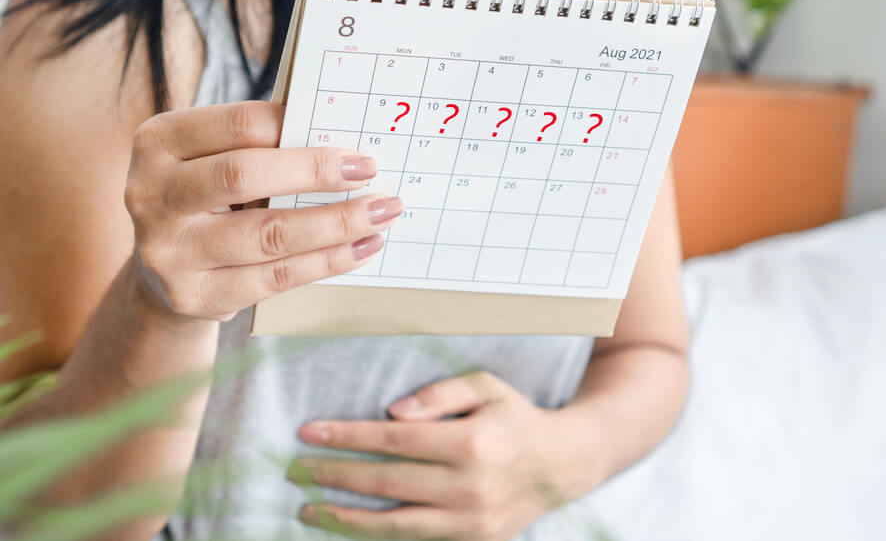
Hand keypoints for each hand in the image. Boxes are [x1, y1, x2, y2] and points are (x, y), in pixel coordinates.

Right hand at [124, 101, 402, 320]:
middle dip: (316, 172)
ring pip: (268, 235)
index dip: (294, 126)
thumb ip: (262, 144)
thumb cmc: (209, 198)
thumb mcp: (214, 158)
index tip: (345, 135)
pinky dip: (327, 261)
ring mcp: (169, 251)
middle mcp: (151, 194)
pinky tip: (362, 247)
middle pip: (244, 175)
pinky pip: (276, 277)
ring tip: (382, 212)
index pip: (235, 125)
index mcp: (159, 142)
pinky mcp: (195, 296)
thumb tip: (344, 139)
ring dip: (336, 223)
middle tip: (370, 171)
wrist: (163, 273)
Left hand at [290, 371, 601, 540]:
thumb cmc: (515, 417)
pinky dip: (377, 535)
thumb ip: (439, 394)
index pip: (393, 439)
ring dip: (345, 516)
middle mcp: (469, 486)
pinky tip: (349, 524)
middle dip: (334, 475)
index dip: (347, 436)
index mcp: (471, 442)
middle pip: (386, 482)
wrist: (562, 464)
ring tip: (308, 507)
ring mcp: (471, 521)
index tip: (309, 431)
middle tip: (296, 469)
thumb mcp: (485, 387)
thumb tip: (391, 412)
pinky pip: (414, 540)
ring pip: (394, 523)